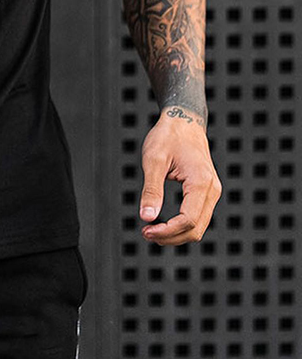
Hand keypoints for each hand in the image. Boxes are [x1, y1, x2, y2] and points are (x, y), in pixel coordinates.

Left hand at [139, 105, 222, 244]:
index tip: (146, 231)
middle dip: (171, 237)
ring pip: (199, 226)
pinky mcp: (207, 192)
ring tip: (152, 231)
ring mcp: (212, 192)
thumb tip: (146, 217)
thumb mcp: (154, 160)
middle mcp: (212, 190)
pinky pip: (198, 217)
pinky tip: (164, 224)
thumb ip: (151, 190)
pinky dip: (182, 225)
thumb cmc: (168, 137)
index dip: (167, 231)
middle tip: (146, 233)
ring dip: (177, 234)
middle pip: (196, 229)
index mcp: (201, 183)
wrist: (184, 121)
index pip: (188, 220)